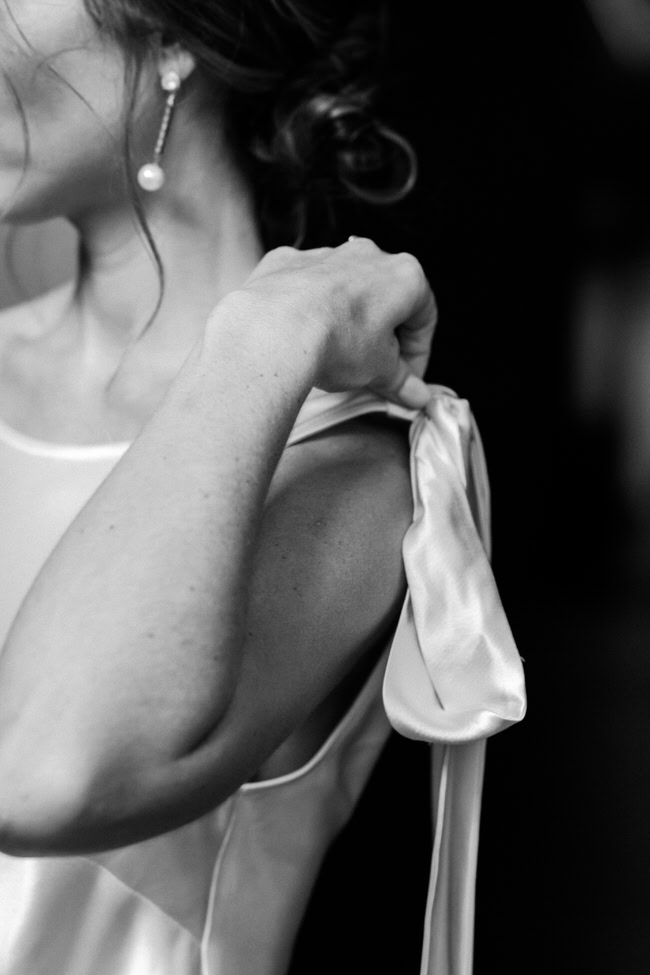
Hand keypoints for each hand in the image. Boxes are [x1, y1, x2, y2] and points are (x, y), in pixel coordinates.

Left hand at [237, 238, 436, 408]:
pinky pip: (304, 285)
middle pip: (384, 298)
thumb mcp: (378, 370)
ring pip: (343, 289)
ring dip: (345, 319)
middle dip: (382, 336)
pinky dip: (307, 307)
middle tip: (372, 370)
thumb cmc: (335, 342)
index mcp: (403, 275)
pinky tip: (301, 336)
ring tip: (334, 356)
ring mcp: (323, 255)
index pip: (424, 316)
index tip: (405, 377)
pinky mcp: (286, 262)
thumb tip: (414, 394)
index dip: (418, 352)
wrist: (274, 331)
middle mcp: (365, 255)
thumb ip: (400, 380)